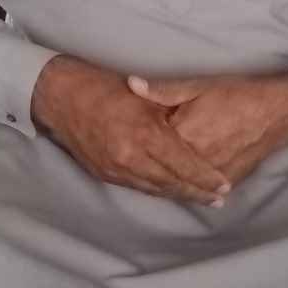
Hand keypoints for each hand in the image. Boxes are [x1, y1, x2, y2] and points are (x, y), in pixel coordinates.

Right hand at [31, 55, 230, 205]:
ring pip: (155, 189)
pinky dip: (158, 190)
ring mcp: (116, 170)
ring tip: (201, 199)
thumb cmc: (107, 89)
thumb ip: (171, 112)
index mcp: (145, 135)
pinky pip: (138, 187)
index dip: (205, 177)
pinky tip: (170, 191)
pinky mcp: (105, 174)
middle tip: (219, 199)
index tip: (224, 184)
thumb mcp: (145, 95)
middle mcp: (131, 158)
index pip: (184, 164)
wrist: (62, 98)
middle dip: (197, 193)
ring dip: (179, 195)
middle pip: (172, 183)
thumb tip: (197, 130)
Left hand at [127, 72, 287, 185]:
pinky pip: (201, 191)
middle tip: (124, 167)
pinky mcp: (228, 182)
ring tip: (144, 182)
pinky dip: (187, 190)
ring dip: (162, 185)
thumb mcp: (198, 86)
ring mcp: (212, 176)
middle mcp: (196, 161)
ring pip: (180, 187)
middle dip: (143, 171)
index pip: (148, 150)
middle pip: (161, 172)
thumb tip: (131, 84)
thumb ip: (163, 90)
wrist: (277, 111)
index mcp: (183, 136)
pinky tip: (175, 188)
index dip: (132, 148)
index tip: (117, 146)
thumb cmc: (236, 94)